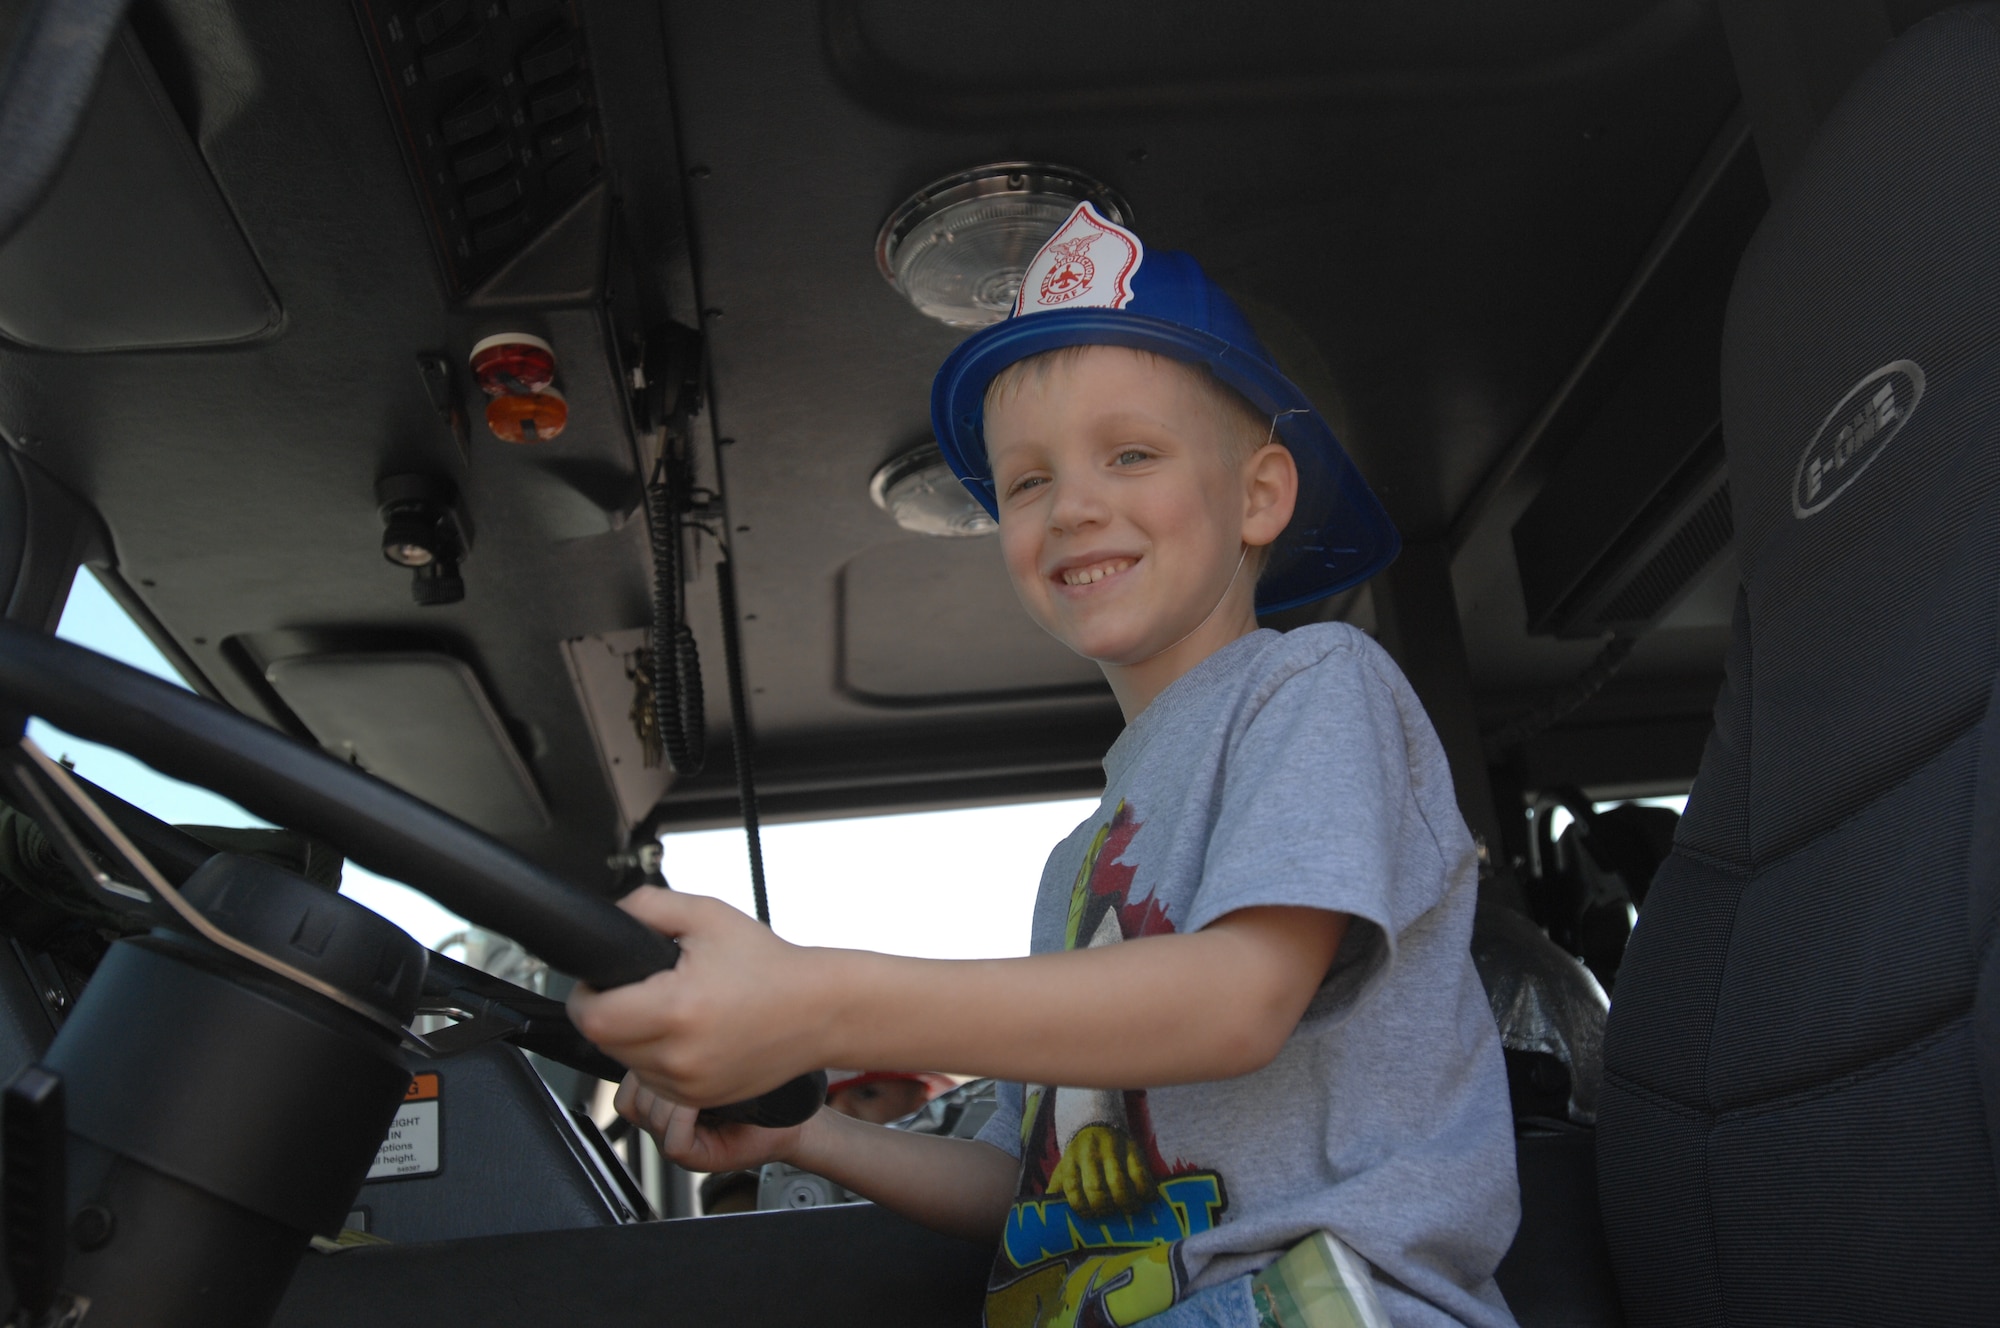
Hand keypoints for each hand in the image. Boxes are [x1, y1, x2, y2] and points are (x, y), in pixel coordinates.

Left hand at [568, 887, 830, 1106]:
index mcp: (677, 1009)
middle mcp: (680, 1056)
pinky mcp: (699, 1099)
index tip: (597, 981)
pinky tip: (686, 1033)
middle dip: (609, 1012)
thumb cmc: (769, 965)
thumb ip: (648, 906)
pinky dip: (656, 1058)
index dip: (585, 995)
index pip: (592, 1017)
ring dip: (631, 1038)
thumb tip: (610, 919)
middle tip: (639, 988)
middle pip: (604, 1041)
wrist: (818, 1011)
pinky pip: (653, 1081)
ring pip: (625, 1064)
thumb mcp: (707, 916)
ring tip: (669, 1009)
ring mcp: (689, 1085)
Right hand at [615, 1071, 811, 1173]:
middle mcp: (665, 1127)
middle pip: (633, 1101)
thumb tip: (662, 1026)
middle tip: (691, 1070)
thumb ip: (685, 1054)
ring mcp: (677, 1145)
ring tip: (701, 1088)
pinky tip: (704, 1105)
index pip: (624, 1092)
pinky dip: (686, 1117)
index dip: (640, 1071)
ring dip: (674, 1098)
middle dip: (658, 1080)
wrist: (789, 1124)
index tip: (668, 1053)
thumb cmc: (758, 1095)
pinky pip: (673, 1139)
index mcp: (664, 1105)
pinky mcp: (695, 1159)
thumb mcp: (716, 1065)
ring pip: (651, 1119)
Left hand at [1050, 1122, 1155, 1217]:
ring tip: (1129, 1209)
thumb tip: (1049, 1216)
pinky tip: (1145, 1198)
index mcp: (1070, 1162)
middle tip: (1111, 1214)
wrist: (1097, 1124)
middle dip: (1104, 1208)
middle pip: (1096, 1189)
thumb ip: (1057, 1190)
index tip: (1090, 1216)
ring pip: (1118, 1183)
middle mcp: (1090, 1155)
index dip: (1081, 1208)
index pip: (1072, 1189)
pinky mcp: (1133, 1149)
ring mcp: (1112, 1151)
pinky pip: (1140, 1174)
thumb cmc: (1080, 1158)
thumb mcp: (1064, 1169)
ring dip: (1125, 1203)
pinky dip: (1144, 1190)